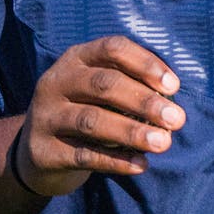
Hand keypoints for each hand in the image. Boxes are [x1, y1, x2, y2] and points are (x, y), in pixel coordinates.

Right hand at [12, 36, 184, 195]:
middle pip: (104, 84)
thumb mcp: (99, 90)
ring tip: (163, 143)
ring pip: (92, 121)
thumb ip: (130, 86)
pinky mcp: (43, 151)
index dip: (145, 64)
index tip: (174, 86)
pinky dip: (116, 160)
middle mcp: (56, 82)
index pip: (112, 48)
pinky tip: (141, 165)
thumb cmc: (85, 111)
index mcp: (76, 58)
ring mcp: (46, 116)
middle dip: (144, 101)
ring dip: (132, 131)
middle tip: (176, 119)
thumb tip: (172, 99)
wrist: (37, 152)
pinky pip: (84, 155)